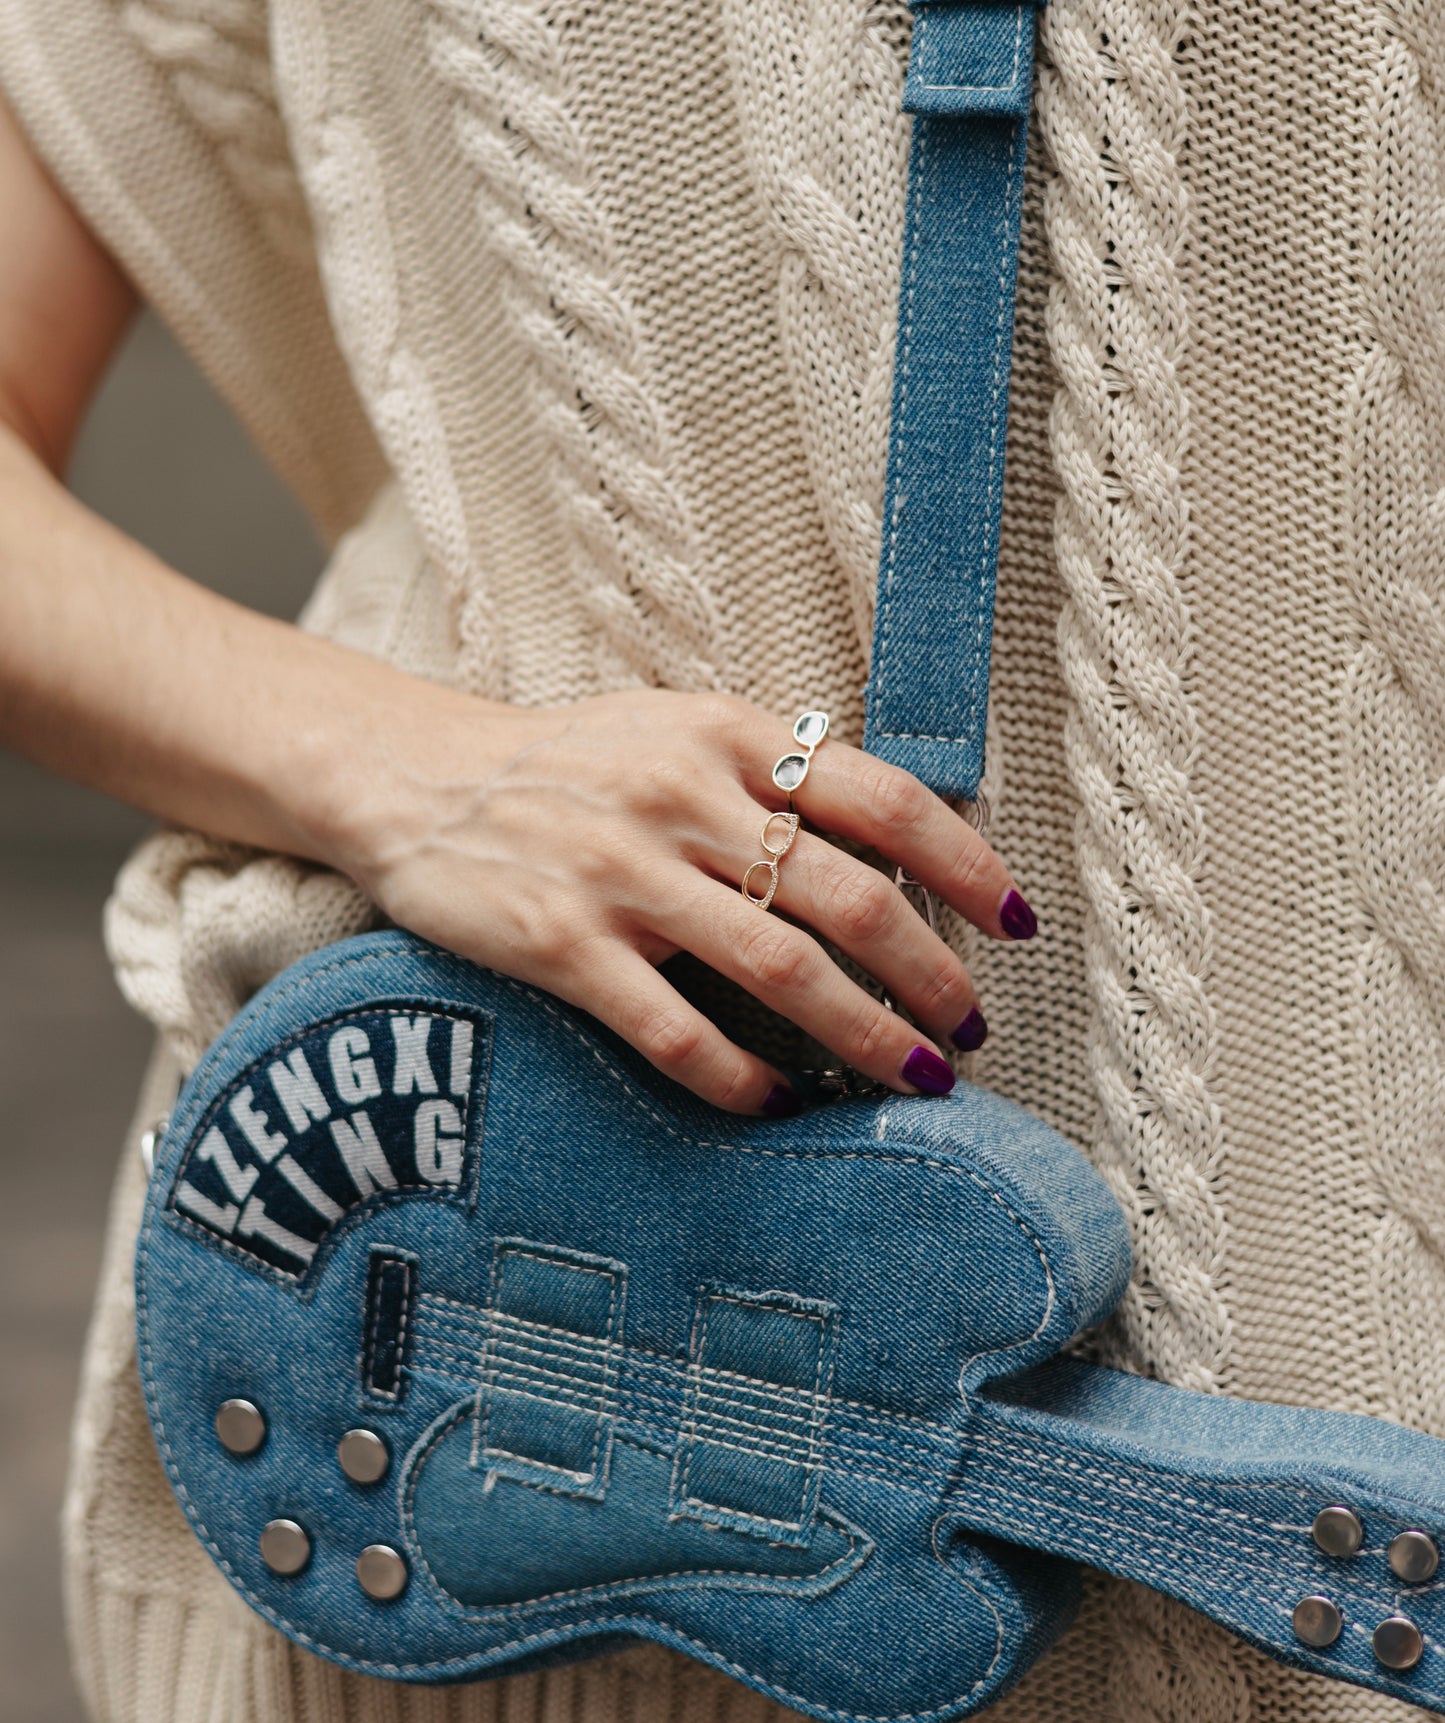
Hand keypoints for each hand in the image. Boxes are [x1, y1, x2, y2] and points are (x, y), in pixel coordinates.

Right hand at [321, 687, 1035, 1115]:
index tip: (1016, 922)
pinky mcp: (561, 944)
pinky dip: (738, 1076)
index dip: (966, 864)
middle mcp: (682, 798)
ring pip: (777, 968)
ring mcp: (620, 872)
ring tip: (909, 1078)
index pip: (882, 798)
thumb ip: (772, 772)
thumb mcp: (674, 728)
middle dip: (928, 973)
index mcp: (726, 736)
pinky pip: (673, 1029)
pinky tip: (775, 1103)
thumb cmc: (569, 762)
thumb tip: (890, 841)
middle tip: (967, 1030)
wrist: (420, 778)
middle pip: (847, 896)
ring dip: (860, 1035)